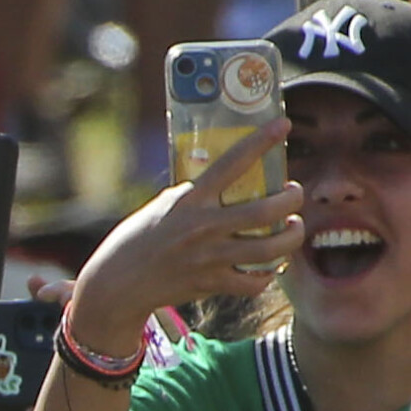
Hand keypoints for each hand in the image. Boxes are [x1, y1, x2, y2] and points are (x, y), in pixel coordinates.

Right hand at [65, 119, 303, 354]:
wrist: (117, 285)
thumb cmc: (138, 240)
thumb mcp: (162, 207)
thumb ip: (194, 195)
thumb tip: (225, 181)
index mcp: (189, 201)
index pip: (232, 163)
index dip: (261, 141)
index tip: (284, 125)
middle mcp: (203, 228)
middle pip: (267, 210)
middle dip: (292, 198)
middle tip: (293, 194)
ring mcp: (209, 259)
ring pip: (270, 249)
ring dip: (291, 236)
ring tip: (293, 228)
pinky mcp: (210, 285)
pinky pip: (253, 282)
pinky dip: (267, 275)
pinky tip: (268, 265)